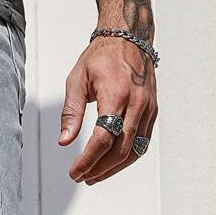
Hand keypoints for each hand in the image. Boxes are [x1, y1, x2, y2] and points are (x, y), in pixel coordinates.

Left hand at [59, 35, 156, 184]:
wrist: (129, 37)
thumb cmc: (101, 57)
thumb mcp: (77, 80)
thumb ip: (71, 112)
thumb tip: (64, 141)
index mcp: (116, 94)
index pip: (103, 138)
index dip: (88, 160)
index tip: (74, 172)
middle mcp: (137, 104)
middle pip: (120, 150)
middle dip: (99, 169)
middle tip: (82, 177)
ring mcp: (148, 109)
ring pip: (134, 151)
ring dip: (113, 169)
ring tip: (94, 176)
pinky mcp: (152, 112)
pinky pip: (142, 143)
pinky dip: (126, 158)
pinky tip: (110, 163)